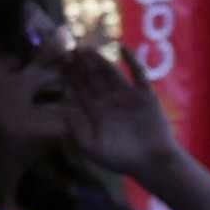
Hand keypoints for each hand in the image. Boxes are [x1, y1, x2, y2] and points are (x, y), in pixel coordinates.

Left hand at [49, 39, 175, 177]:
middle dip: (80, 66)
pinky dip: (132, 60)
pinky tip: (121, 47)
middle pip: (92, 79)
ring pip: (111, 73)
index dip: (69, 78)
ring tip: (87, 48)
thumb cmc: (120, 159)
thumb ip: (76, 129)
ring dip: (99, 60)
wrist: (151, 162)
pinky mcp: (145, 93)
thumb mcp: (90, 147)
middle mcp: (108, 101)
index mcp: (94, 113)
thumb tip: (61, 110)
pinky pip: (138, 73)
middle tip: (69, 50)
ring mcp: (126, 96)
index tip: (57, 65)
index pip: (78, 91)